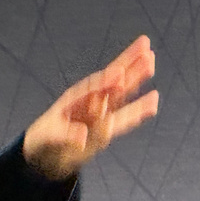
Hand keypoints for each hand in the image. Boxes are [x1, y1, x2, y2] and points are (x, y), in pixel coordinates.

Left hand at [23, 35, 158, 179]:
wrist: (48, 152)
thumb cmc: (46, 137)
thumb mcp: (50, 137)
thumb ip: (67, 135)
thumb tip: (83, 137)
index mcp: (75, 99)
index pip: (92, 87)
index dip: (105, 81)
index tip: (118, 72)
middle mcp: (91, 102)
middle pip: (112, 80)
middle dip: (127, 65)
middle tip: (145, 47)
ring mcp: (101, 112)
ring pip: (122, 92)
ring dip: (136, 77)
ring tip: (151, 59)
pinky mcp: (108, 126)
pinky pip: (126, 117)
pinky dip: (139, 109)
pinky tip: (153, 100)